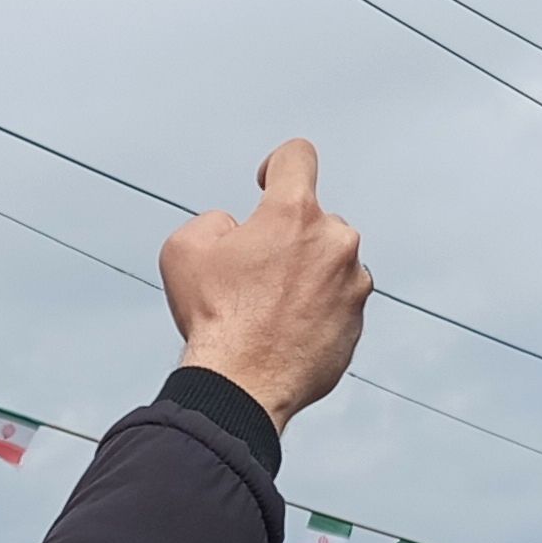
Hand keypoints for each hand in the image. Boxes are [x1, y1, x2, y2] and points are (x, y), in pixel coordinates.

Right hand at [159, 139, 368, 429]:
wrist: (241, 386)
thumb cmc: (213, 318)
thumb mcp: (184, 249)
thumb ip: (215, 221)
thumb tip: (237, 229)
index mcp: (293, 213)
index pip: (297, 156)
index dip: (276, 165)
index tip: (265, 185)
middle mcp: (334, 242)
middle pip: (313, 219)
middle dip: (287, 237)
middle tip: (254, 274)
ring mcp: (353, 284)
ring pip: (329, 262)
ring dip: (305, 274)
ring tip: (269, 309)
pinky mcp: (357, 322)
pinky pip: (337, 303)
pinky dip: (315, 310)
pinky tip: (285, 333)